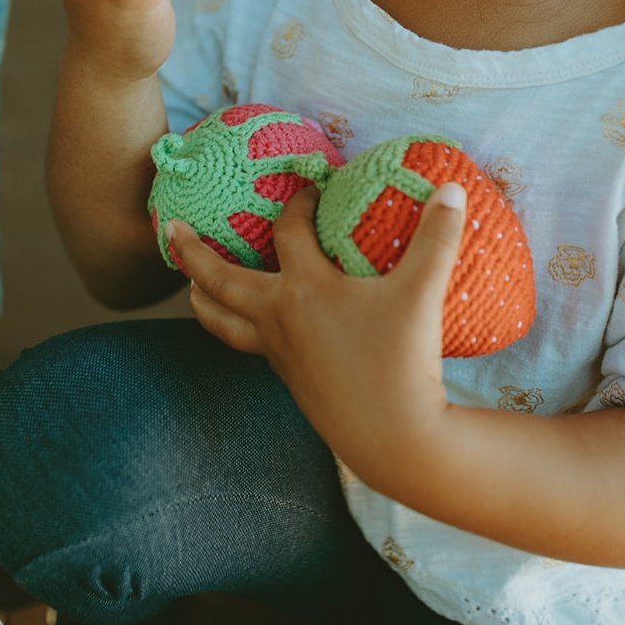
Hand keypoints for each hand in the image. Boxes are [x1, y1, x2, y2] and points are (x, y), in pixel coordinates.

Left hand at [168, 183, 467, 476]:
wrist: (393, 438)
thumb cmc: (403, 361)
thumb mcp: (422, 292)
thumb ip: (438, 237)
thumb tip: (453, 186)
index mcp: (304, 290)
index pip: (289, 232)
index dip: (298, 203)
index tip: (310, 187)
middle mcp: (279, 318)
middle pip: (221, 280)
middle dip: (193, 252)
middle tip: (170, 229)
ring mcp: (278, 353)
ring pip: (222, 322)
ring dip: (202, 299)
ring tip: (190, 287)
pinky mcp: (288, 379)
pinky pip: (247, 346)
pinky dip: (233, 328)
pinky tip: (249, 327)